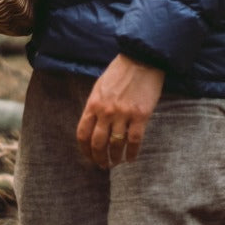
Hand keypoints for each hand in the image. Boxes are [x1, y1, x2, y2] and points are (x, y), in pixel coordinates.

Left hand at [77, 54, 164, 168]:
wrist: (142, 59)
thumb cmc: (120, 72)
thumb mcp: (100, 87)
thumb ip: (96, 106)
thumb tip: (93, 125)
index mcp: (93, 104)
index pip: (83, 134)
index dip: (85, 150)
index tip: (89, 156)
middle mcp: (106, 112)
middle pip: (98, 143)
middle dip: (99, 158)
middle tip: (102, 164)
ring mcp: (123, 115)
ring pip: (115, 145)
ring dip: (115, 158)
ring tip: (116, 162)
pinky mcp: (140, 116)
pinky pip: (134, 141)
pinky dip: (132, 153)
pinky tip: (131, 158)